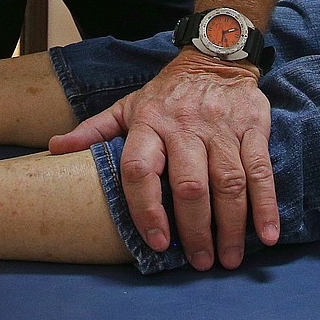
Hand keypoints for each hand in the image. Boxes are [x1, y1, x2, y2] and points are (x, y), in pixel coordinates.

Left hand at [49, 49, 276, 268]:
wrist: (214, 56)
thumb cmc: (166, 93)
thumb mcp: (127, 106)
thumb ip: (94, 131)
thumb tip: (52, 148)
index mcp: (148, 122)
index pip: (140, 169)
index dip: (146, 209)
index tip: (157, 242)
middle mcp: (184, 125)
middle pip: (188, 185)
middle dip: (195, 230)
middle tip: (200, 263)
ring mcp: (220, 127)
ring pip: (226, 182)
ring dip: (230, 226)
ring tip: (228, 259)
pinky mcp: (252, 126)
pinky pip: (260, 170)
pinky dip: (265, 205)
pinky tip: (266, 235)